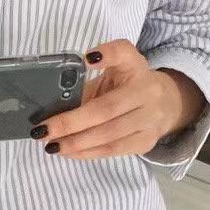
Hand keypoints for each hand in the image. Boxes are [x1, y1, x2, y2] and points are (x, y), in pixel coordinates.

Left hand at [31, 41, 206, 159]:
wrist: (167, 103)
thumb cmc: (132, 81)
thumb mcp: (122, 62)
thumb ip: (101, 62)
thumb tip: (68, 75)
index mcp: (139, 70)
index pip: (122, 58)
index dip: (107, 56)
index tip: (86, 60)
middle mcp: (148, 97)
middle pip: (106, 111)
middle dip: (71, 123)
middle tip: (43, 130)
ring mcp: (149, 123)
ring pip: (109, 136)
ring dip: (76, 143)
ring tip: (51, 145)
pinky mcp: (145, 143)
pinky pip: (112, 150)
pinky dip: (87, 152)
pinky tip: (68, 152)